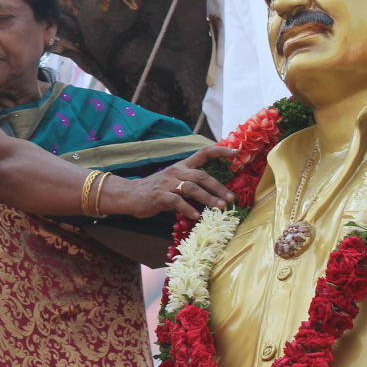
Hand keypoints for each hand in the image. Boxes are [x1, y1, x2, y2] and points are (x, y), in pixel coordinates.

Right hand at [110, 145, 235, 220]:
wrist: (130, 195)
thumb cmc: (156, 190)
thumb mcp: (174, 182)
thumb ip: (191, 185)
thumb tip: (214, 194)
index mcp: (182, 166)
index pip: (203, 153)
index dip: (220, 150)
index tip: (236, 152)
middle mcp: (176, 171)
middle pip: (201, 175)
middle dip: (218, 187)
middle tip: (231, 198)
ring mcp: (167, 183)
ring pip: (192, 188)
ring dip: (208, 198)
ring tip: (220, 208)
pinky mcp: (160, 196)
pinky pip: (177, 202)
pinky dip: (188, 209)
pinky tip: (196, 216)